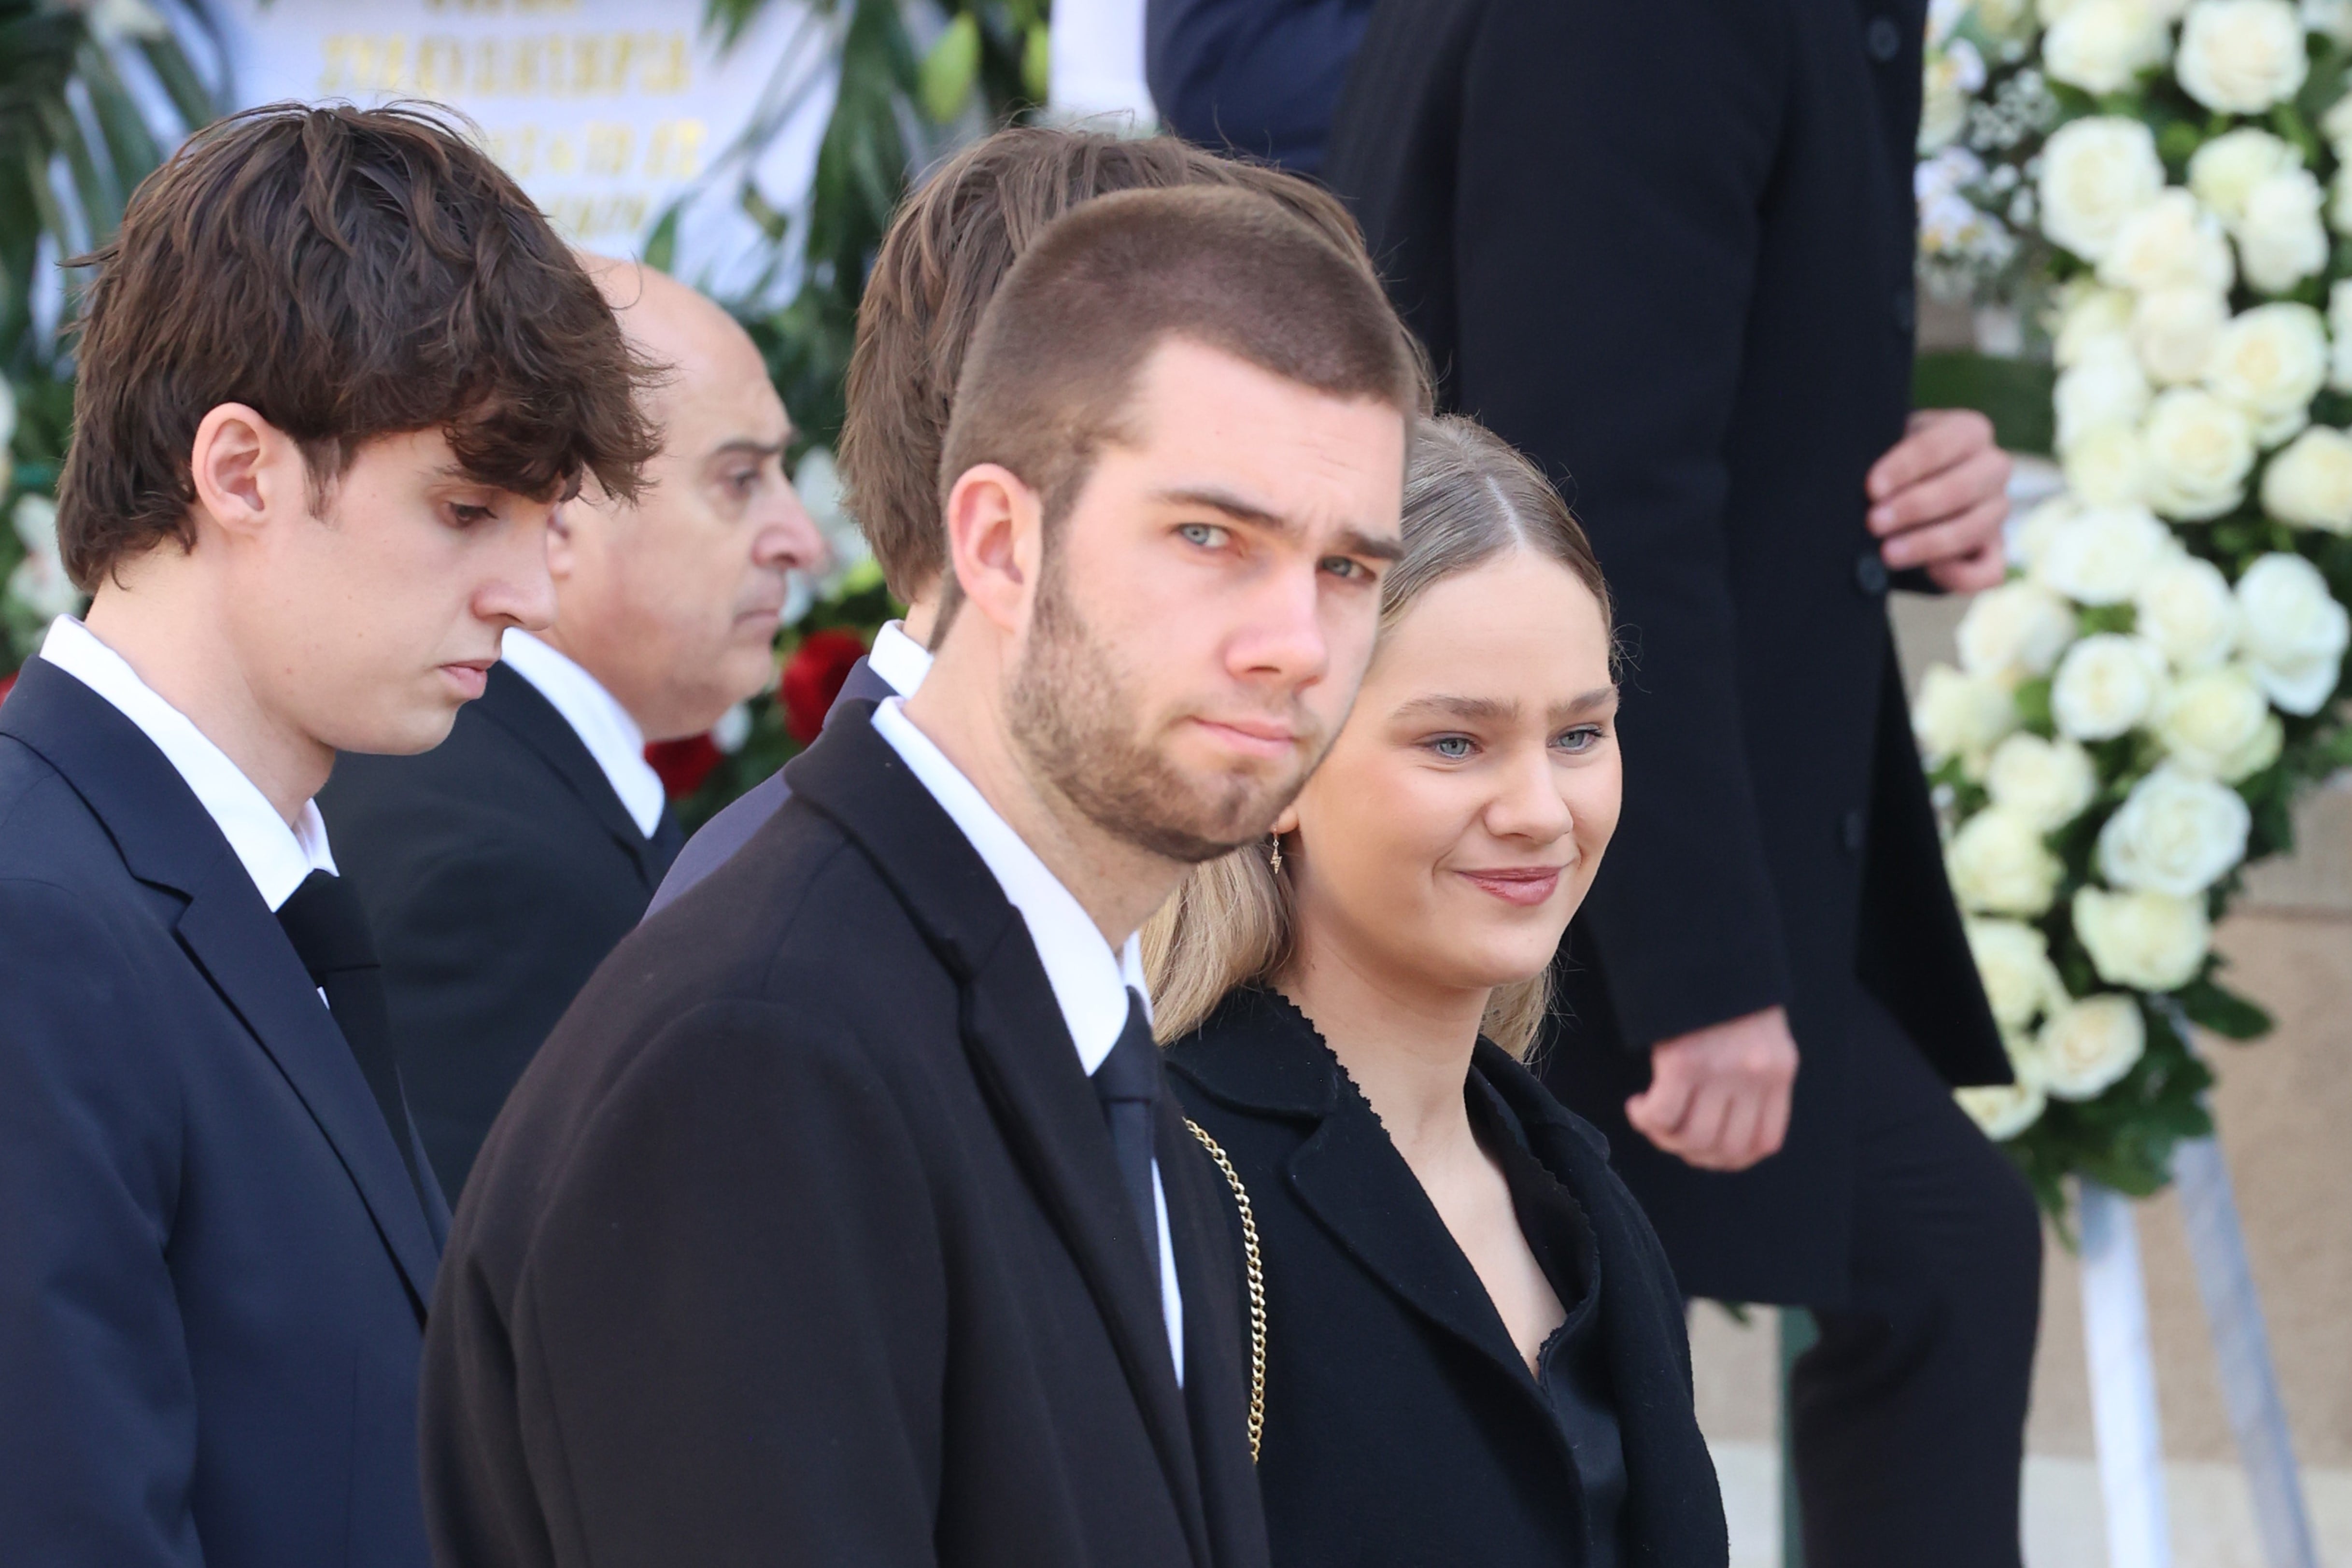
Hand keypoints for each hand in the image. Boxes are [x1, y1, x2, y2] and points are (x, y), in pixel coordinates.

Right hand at [1625, 1006, 1797, 1172]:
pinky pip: (1663, 1115)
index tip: (1706, 1148)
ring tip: (1651, 1116)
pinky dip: (1646, 1119)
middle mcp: (1755, 1077)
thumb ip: (1753, 1078)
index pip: (1764, 1142)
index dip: (1731, 1158)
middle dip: (1693, 1153)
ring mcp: (1720, 1072)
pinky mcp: (1683, 1062)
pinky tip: (1639, 1105)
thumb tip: (1723, 1127)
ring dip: (1665, 1138)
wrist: (1706, 945)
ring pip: (1692, 1138)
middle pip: (1725, 1148)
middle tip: (1671, 1135)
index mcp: (1779, 1070)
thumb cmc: (1726, 990)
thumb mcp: (1759, 1035)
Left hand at [1865, 408, 2010, 591]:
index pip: (1942, 443)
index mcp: (1969, 431)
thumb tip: (1868, 487)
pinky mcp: (1994, 549)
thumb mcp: (1889, 446)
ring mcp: (1997, 509)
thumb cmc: (1892, 466)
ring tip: (1887, 552)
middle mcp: (1993, 467)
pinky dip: (1960, 575)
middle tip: (1873, 522)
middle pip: (1961, 488)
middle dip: (1913, 507)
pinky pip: (1989, 571)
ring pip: (1973, 529)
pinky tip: (1928, 572)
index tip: (1872, 488)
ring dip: (1928, 543)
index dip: (1906, 467)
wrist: (1905, 491)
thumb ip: (1884, 456)